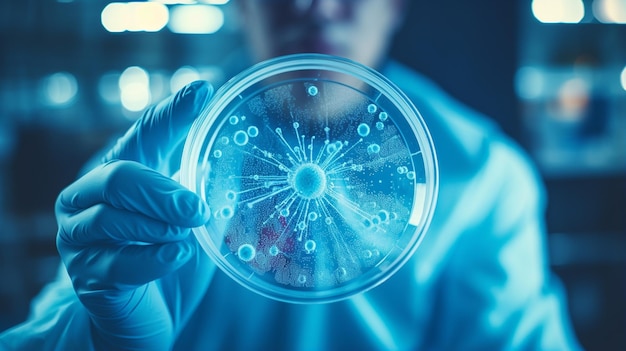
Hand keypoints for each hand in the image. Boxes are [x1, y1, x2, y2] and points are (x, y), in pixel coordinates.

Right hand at [55, 81, 213, 349]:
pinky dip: (152, 258)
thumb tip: (229, 155)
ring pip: (111, 218)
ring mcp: (80, 238)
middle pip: (119, 176)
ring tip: (188, 232)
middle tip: (197, 208)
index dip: (172, 113)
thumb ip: (200, 188)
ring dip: (158, 224)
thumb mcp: (190, 218)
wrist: (146, 314)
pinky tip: (176, 255)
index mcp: (119, 174)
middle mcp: (89, 199)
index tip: (203, 90)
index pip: (144, 136)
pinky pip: (117, 263)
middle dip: (161, 189)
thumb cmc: (169, 257)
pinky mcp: (87, 277)